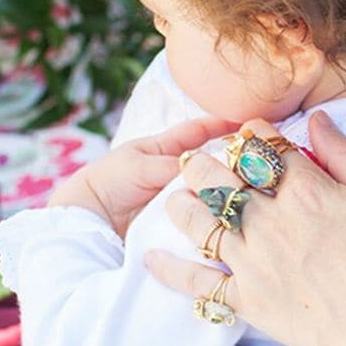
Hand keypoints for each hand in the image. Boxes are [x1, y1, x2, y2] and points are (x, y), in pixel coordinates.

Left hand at [48, 116, 235, 238]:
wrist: (90, 219)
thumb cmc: (110, 181)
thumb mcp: (141, 166)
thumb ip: (173, 166)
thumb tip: (206, 171)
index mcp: (168, 149)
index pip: (199, 131)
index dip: (221, 124)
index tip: (245, 122)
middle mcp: (179, 173)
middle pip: (212, 165)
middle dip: (232, 163)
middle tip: (255, 165)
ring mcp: (182, 199)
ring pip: (211, 193)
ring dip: (225, 194)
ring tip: (248, 194)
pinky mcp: (182, 224)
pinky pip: (203, 219)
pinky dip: (214, 219)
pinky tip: (231, 221)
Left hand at [148, 113, 345, 345]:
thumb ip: (345, 153)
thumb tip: (317, 118)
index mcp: (304, 190)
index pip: (262, 147)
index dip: (251, 134)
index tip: (248, 133)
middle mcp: (269, 220)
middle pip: (219, 178)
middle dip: (203, 161)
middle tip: (197, 159)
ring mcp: (253, 261)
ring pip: (198, 221)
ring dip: (182, 203)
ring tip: (177, 196)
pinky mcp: (247, 301)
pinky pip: (197, 284)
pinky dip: (170, 270)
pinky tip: (151, 258)